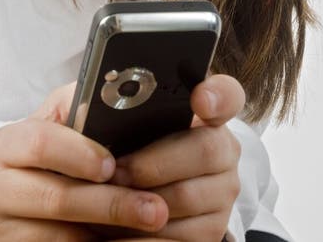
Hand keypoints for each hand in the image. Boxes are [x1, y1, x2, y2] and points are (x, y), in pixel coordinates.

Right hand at [0, 82, 169, 240]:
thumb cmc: (35, 159)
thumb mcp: (46, 126)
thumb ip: (75, 106)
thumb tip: (118, 91)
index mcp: (3, 145)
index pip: (40, 143)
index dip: (80, 152)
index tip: (112, 164)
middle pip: (57, 197)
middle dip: (112, 204)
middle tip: (155, 208)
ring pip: (61, 237)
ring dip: (108, 234)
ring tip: (146, 230)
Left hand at [88, 74, 243, 240]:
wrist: (133, 188)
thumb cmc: (124, 142)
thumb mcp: (119, 115)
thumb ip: (115, 101)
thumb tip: (95, 105)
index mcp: (207, 110)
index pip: (227, 95)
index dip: (217, 95)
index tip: (199, 99)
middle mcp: (223, 148)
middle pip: (205, 150)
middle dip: (153, 163)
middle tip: (115, 171)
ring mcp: (223, 190)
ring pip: (188, 196)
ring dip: (143, 200)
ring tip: (109, 197)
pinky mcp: (214, 228)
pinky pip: (182, 234)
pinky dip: (146, 231)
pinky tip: (122, 223)